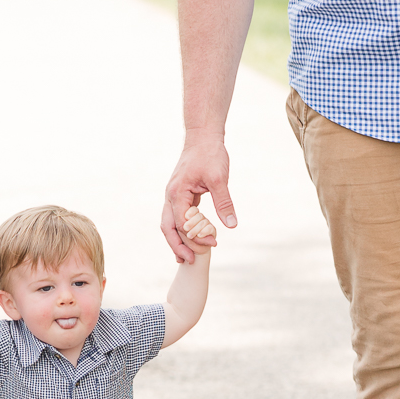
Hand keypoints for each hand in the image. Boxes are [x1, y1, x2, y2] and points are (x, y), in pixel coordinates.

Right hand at [162, 137, 236, 261]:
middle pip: (168, 228)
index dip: (197, 237)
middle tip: (190, 261)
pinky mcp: (180, 194)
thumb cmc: (210, 155)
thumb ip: (224, 203)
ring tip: (185, 257)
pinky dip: (182, 230)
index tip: (214, 243)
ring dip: (176, 241)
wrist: (202, 137)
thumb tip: (231, 225)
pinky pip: (177, 216)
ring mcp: (173, 195)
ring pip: (169, 223)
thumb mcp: (219, 179)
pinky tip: (191, 239)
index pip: (183, 224)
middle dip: (177, 246)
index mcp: (177, 193)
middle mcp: (171, 196)